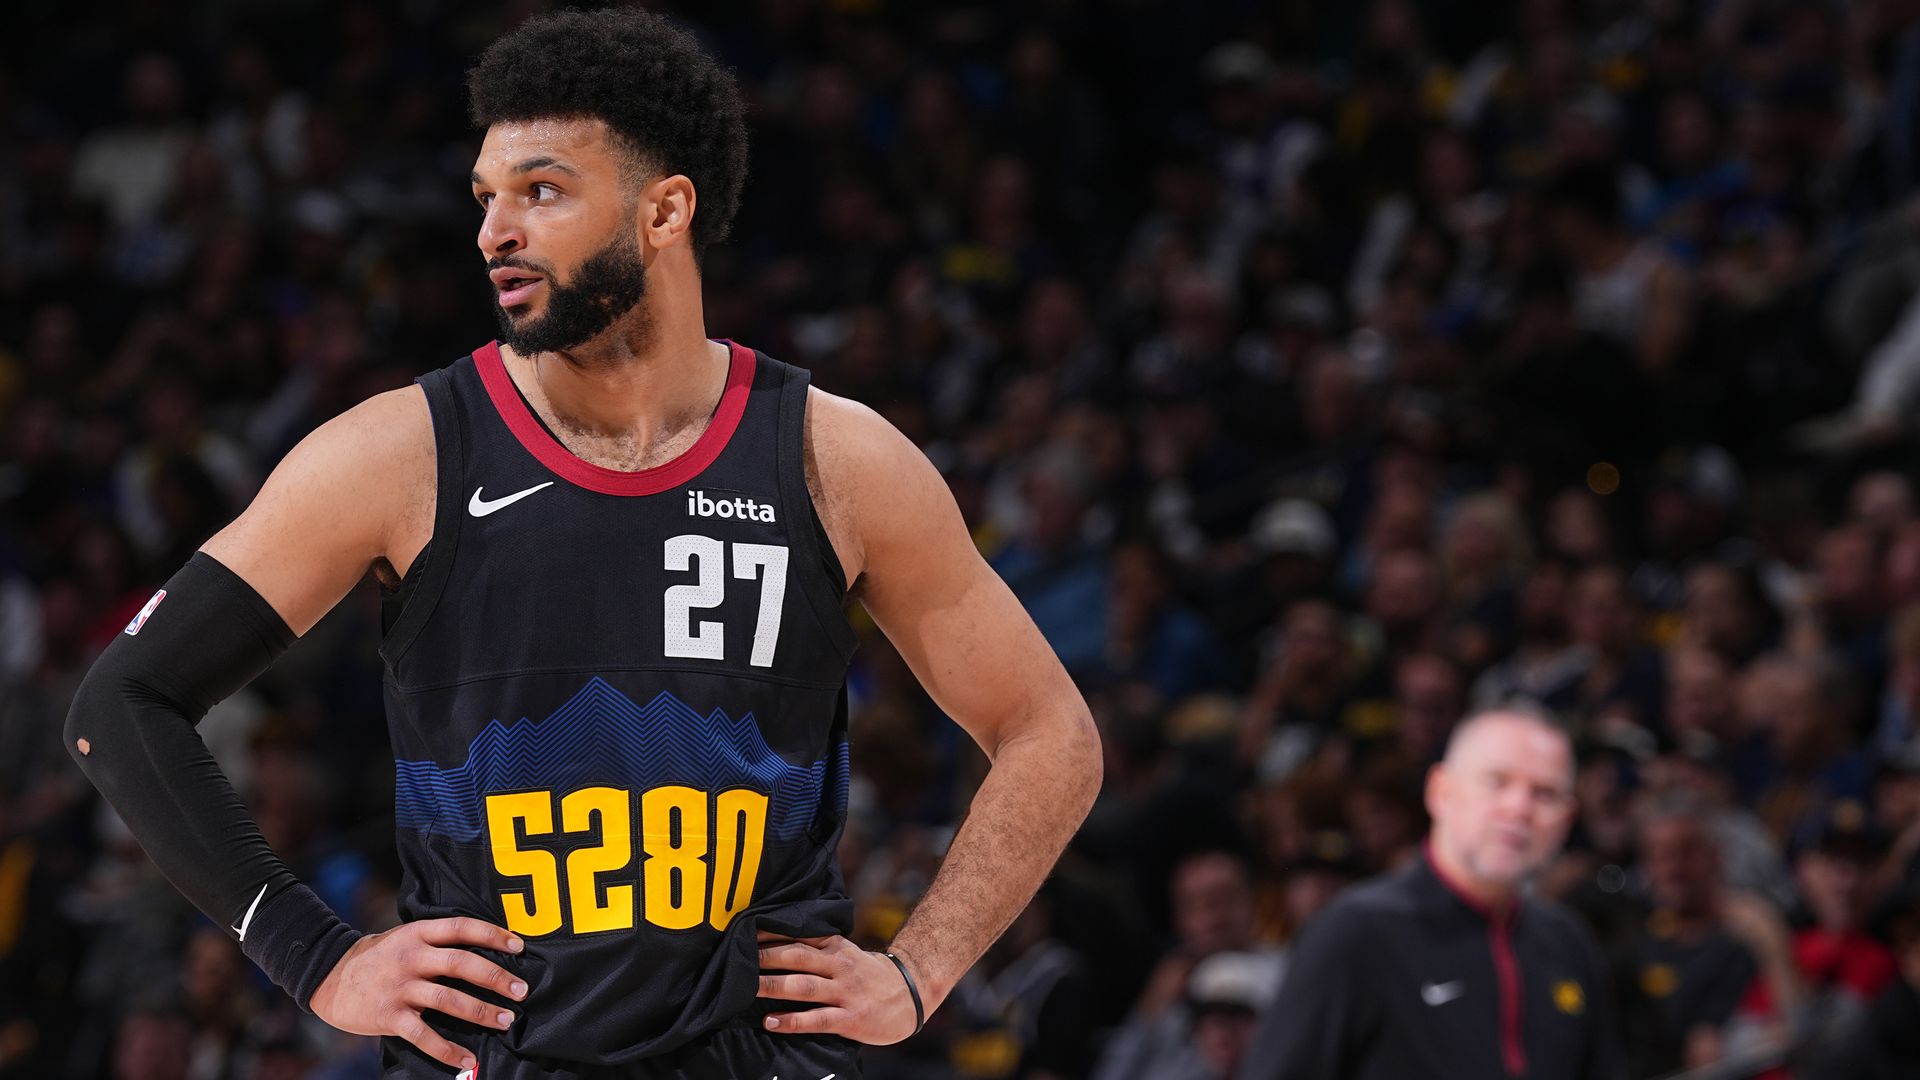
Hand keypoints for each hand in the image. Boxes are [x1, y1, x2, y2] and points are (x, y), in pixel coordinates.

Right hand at [309, 917, 527, 1070]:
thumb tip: (484, 949)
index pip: (461, 927)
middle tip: (521, 991)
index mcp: (417, 933)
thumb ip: (437, 941)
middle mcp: (411, 957)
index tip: (519, 947)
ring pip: (448, 999)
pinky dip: (447, 1050)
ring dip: (481, 1012)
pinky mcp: (389, 1016)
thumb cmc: (378, 957)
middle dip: (496, 977)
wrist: (327, 976)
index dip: (492, 935)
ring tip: (506, 1020)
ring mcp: (399, 987)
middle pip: (461, 964)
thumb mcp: (404, 937)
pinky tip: (466, 1059)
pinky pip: (424, 1035)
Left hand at [756, 933, 920, 1043]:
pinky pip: (817, 1020)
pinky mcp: (850, 1019)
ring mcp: (845, 992)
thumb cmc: (869, 975)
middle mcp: (839, 966)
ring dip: (772, 986)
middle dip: (765, 957)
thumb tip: (775, 943)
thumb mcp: (846, 953)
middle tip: (737, 958)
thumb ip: (818, 949)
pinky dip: (792, 1021)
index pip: (801, 934)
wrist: (911, 994)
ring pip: (804, 986)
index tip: (744, 930)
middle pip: (797, 957)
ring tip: (746, 988)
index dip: (772, 932)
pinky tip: (770, 1022)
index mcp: (837, 947)